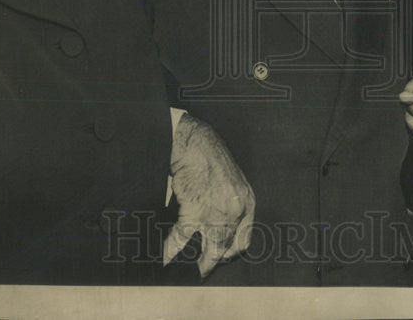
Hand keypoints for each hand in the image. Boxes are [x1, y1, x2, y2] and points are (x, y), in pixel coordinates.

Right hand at [165, 114, 255, 277]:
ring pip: (209, 250)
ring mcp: (216, 212)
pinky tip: (166, 259)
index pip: (244, 240)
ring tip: (185, 271)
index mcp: (246, 202)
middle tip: (202, 270)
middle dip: (213, 262)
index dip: (230, 253)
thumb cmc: (210, 159)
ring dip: (197, 264)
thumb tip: (222, 230)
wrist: (193, 142)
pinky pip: (182, 239)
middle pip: (228, 248)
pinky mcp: (194, 210)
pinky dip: (172, 251)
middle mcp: (236, 210)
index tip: (220, 258)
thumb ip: (232, 206)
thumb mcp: (232, 182)